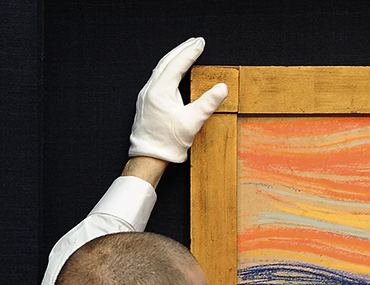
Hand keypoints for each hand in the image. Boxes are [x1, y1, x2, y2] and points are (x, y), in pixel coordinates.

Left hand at [128, 37, 228, 162]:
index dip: (190, 52)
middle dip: (181, 50)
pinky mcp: (146, 102)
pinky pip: (157, 78)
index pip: (178, 64)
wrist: (148, 157)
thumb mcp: (193, 122)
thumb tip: (222, 87)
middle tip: (194, 41)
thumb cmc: (168, 143)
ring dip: (173, 58)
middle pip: (166, 62)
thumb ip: (208, 103)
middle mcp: (150, 89)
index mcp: (161, 90)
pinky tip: (172, 72)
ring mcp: (146, 95)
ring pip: (160, 69)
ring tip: (185, 52)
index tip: (200, 43)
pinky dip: (167, 69)